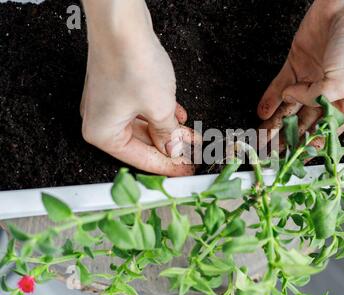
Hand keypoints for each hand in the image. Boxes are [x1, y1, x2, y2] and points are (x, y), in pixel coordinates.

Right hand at [81, 0, 195, 175]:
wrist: (121, 23)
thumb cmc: (131, 62)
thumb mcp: (159, 108)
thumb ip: (167, 134)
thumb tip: (173, 148)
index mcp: (102, 133)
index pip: (141, 160)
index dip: (168, 166)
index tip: (186, 171)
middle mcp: (100, 120)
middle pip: (142, 143)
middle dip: (171, 147)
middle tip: (193, 155)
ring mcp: (108, 103)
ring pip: (144, 125)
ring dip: (169, 130)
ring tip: (191, 135)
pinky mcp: (117, 88)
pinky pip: (142, 109)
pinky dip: (160, 114)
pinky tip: (178, 116)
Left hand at [258, 0, 343, 148]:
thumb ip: (316, 99)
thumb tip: (291, 100)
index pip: (325, 133)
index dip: (309, 147)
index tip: (293, 161)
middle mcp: (328, 95)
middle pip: (304, 124)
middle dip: (287, 139)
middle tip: (270, 154)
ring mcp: (310, 80)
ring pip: (288, 109)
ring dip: (275, 124)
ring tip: (261, 139)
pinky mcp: (296, 64)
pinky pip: (278, 87)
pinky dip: (269, 101)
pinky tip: (261, 114)